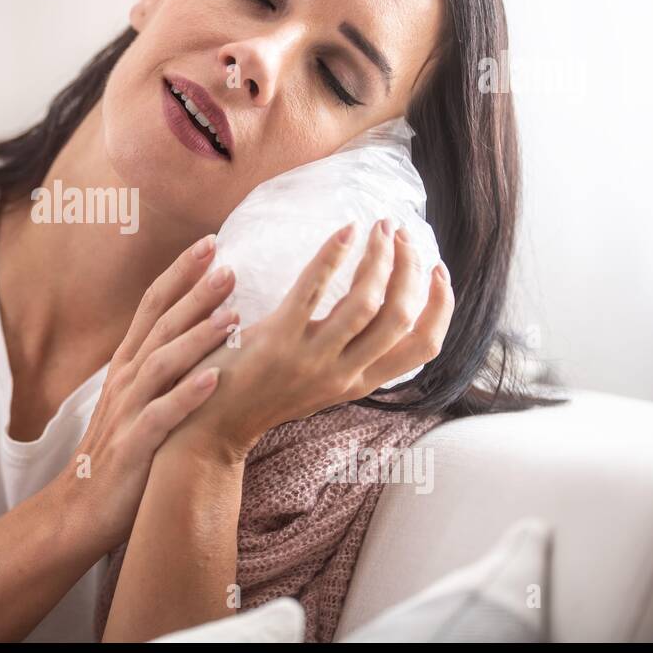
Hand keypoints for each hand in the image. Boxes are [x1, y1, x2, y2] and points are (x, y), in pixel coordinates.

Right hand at [56, 233, 241, 551]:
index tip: (210, 242)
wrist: (81, 508)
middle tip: (229, 264)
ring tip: (232, 314)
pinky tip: (215, 379)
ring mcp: (127, 411)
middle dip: (194, 293)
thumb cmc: (120, 451)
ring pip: (163, 364)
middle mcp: (126, 380)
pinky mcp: (134, 445)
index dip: (179, 273)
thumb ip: (160, 365)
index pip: (152, 305)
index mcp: (128, 365)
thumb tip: (196, 330)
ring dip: (197, 338)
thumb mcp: (137, 398)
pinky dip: (188, 396)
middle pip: (160, 325)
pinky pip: (162, 415)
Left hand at [164, 219, 454, 462]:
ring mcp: (312, 358)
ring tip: (379, 228)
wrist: (210, 424)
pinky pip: (314, 289)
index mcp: (359, 382)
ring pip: (366, 302)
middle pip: (401, 317)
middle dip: (411, 269)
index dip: (441, 305)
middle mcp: (344, 374)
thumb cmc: (262, 393)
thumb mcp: (320, 382)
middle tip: (401, 234)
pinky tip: (345, 232)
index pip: (423, 346)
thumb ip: (349, 354)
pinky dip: (334, 255)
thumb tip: (376, 307)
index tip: (439, 270)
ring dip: (380, 258)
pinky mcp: (278, 340)